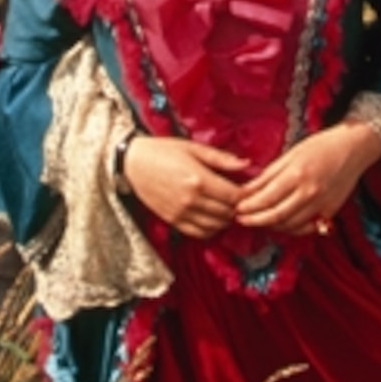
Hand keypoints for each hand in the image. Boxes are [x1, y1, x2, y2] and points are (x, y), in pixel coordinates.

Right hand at [122, 135, 250, 238]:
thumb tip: (246, 164)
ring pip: (216, 226)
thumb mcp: (193, 148)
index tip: (247, 188)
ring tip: (226, 207)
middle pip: (228, 212)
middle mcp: (191, 200)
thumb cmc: (163, 151)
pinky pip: (200, 233)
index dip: (246, 194)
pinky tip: (212, 217)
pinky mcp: (173, 221)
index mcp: (199, 179)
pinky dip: (211, 229)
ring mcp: (181, 213)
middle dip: (237, 206)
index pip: (234, 196)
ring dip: (225, 218)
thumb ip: (221, 158)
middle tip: (238, 198)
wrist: (133, 163)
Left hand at [233, 123, 380, 237]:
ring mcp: (322, 205)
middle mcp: (310, 193)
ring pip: (290, 225)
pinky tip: (281, 223)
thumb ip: (269, 174)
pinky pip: (307, 227)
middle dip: (255, 220)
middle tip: (240, 220)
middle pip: (276, 216)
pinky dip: (291, 228)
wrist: (353, 148)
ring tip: (257, 220)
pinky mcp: (330, 211)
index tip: (236, 208)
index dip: (249, 207)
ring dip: (271, 225)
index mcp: (297, 175)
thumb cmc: (321, 146)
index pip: (266, 199)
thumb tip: (247, 188)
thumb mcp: (291, 153)